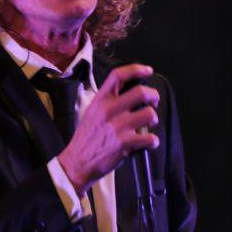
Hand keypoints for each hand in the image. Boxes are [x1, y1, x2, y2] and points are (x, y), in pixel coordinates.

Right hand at [57, 63, 160, 195]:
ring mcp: (117, 126)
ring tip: (148, 125)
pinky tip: (147, 143)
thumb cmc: (86, 138)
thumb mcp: (92, 112)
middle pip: (141, 92)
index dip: (136, 69)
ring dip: (154, 120)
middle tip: (153, 102)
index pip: (118, 75)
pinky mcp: (125, 143)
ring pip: (150, 114)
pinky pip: (150, 138)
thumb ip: (108, 101)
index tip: (148, 71)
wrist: (77, 162)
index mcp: (100, 100)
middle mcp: (109, 110)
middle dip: (154, 96)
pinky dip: (153, 141)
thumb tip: (130, 93)